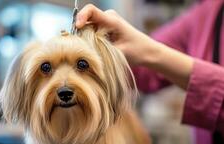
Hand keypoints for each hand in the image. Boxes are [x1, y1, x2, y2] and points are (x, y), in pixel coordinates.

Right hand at [76, 4, 192, 88]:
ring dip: (85, 38)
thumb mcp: (118, 52)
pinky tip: (93, 50)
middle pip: (85, 21)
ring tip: (89, 50)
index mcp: (112, 20)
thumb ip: (100, 50)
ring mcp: (105, 23)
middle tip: (80, 47)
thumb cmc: (137, 51)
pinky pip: (91, 32)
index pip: (91, 10)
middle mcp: (107, 18)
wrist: (147, 51)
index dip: (81, 17)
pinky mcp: (104, 30)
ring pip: (87, 28)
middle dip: (80, 33)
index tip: (77, 27)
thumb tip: (83, 51)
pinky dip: (89, 40)